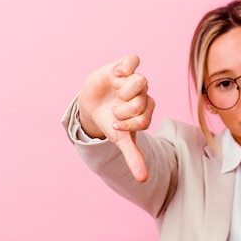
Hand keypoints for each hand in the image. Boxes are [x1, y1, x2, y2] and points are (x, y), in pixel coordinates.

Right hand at [78, 55, 154, 181]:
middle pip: (142, 101)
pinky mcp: (123, 67)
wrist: (93, 105)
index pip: (145, 118)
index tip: (117, 125)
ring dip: (125, 91)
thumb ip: (133, 157)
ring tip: (115, 92)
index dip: (129, 124)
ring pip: (141, 81)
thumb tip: (143, 180)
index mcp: (147, 111)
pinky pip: (133, 60)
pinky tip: (116, 74)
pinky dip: (127, 66)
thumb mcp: (121, 139)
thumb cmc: (111, 122)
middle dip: (124, 110)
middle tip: (113, 111)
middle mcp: (143, 95)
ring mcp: (133, 80)